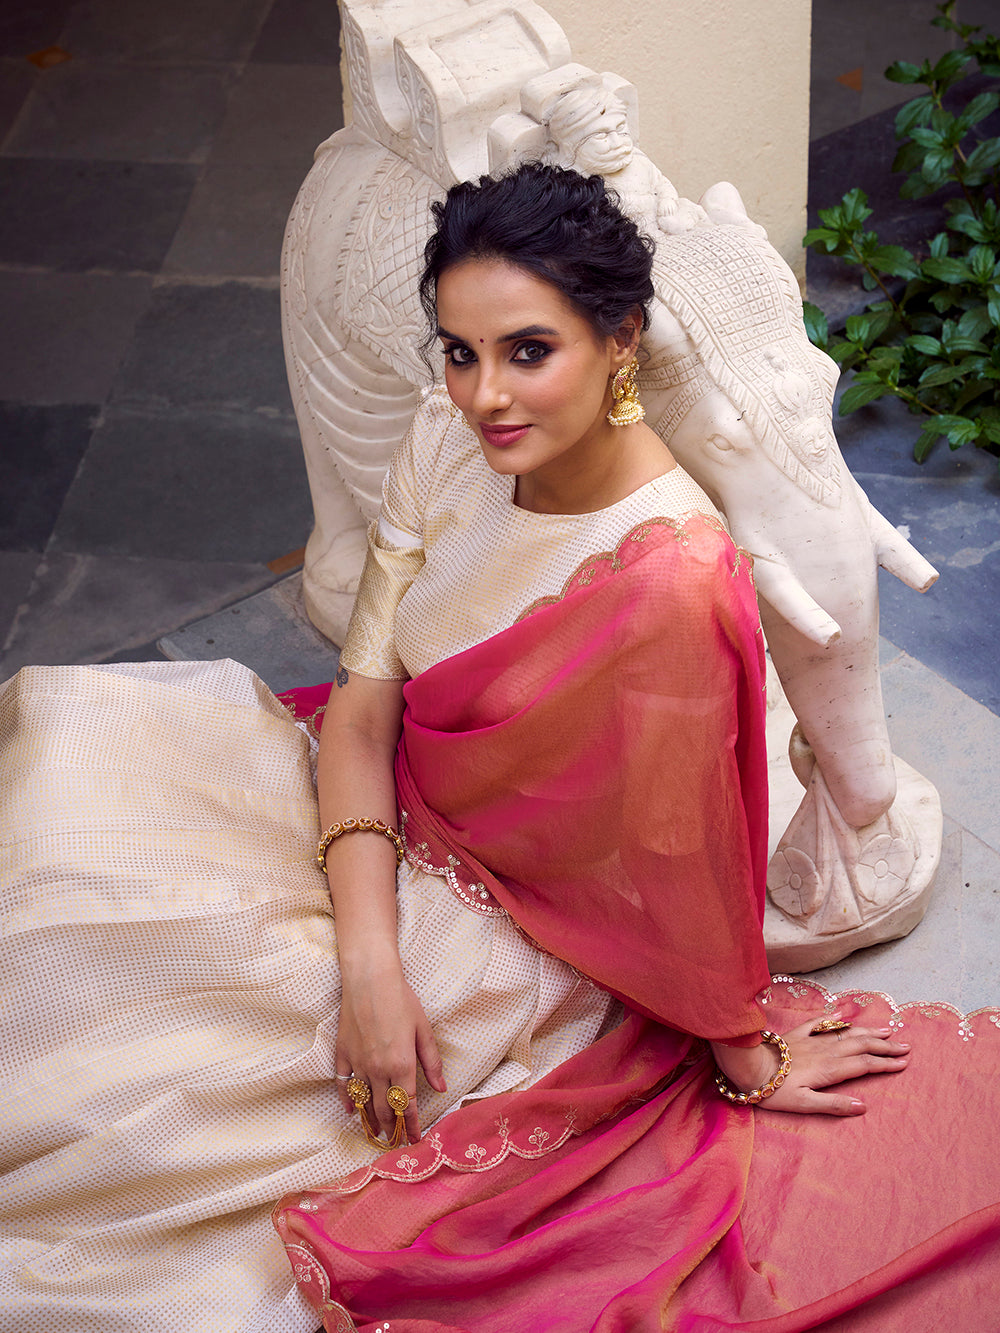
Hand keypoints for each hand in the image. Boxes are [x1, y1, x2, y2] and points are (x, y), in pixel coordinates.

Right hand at [335, 961, 445, 1144]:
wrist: (370, 979)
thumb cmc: (400, 999)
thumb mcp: (423, 1029)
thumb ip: (431, 1061)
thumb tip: (441, 1086)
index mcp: (402, 1064)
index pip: (409, 1105)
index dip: (412, 1125)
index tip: (415, 1140)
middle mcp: (378, 1069)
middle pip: (385, 1109)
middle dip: (393, 1128)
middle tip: (397, 1140)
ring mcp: (358, 1063)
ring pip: (364, 1102)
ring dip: (372, 1120)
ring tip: (378, 1133)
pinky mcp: (342, 1054)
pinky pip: (343, 1085)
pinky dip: (348, 1101)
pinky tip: (352, 1111)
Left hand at [711, 1010, 909, 1115]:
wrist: (747, 1066)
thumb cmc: (774, 1090)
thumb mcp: (804, 1104)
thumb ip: (833, 1105)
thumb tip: (863, 1106)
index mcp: (829, 1069)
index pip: (864, 1064)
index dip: (885, 1064)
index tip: (904, 1063)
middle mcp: (825, 1051)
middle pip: (861, 1045)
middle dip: (885, 1045)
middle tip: (906, 1045)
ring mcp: (811, 1040)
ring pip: (846, 1033)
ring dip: (868, 1031)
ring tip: (886, 1029)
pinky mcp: (797, 1034)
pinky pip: (820, 1023)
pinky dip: (835, 1019)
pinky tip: (843, 1016)